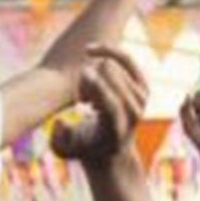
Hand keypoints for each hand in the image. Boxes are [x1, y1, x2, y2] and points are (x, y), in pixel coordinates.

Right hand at [49, 45, 149, 164]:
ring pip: (112, 67)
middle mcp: (135, 112)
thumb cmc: (85, 146)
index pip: (113, 104)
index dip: (99, 87)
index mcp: (118, 129)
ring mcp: (142, 97)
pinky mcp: (142, 84)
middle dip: (87, 80)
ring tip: (87, 95)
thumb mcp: (66, 150)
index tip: (83, 71)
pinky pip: (125, 57)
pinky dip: (106, 51)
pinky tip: (89, 51)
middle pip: (112, 79)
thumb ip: (57, 141)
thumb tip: (61, 121)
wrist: (111, 147)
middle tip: (80, 99)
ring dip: (92, 73)